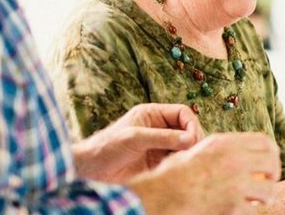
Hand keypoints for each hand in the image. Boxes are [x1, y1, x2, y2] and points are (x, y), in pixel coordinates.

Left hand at [73, 103, 202, 182]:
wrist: (91, 170)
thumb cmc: (107, 147)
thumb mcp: (135, 137)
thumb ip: (163, 137)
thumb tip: (190, 139)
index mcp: (152, 114)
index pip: (182, 113)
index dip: (191, 124)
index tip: (193, 140)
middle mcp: (158, 128)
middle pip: (186, 130)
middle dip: (192, 140)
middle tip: (193, 153)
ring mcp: (158, 146)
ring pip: (183, 146)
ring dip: (187, 154)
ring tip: (185, 162)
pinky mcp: (156, 163)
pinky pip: (175, 161)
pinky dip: (180, 165)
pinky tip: (176, 170)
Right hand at [130, 132, 280, 214]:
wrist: (163, 196)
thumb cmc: (175, 175)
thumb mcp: (198, 151)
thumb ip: (221, 149)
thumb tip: (241, 152)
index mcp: (226, 143)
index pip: (265, 141)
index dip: (272, 152)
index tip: (269, 162)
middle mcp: (235, 160)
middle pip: (273, 163)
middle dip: (273, 175)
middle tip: (268, 182)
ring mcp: (236, 184)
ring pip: (268, 190)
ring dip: (265, 197)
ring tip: (258, 200)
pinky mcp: (233, 206)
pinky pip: (252, 210)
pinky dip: (246, 211)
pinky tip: (238, 210)